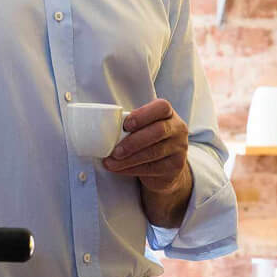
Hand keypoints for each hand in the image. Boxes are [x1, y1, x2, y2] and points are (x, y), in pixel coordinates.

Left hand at [103, 99, 192, 226]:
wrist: (167, 167)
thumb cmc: (148, 140)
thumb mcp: (144, 128)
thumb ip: (130, 124)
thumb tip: (97, 123)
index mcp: (168, 114)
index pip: (161, 107)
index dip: (143, 115)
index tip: (126, 125)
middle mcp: (178, 129)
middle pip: (158, 131)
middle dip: (133, 142)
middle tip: (115, 151)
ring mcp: (179, 149)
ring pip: (153, 153)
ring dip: (128, 159)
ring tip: (111, 162)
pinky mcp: (176, 167)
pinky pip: (151, 168)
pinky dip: (131, 169)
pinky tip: (119, 169)